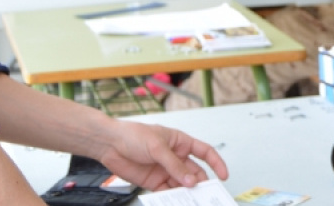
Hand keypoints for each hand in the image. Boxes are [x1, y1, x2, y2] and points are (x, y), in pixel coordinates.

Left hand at [96, 121, 228, 190]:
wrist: (110, 144)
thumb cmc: (133, 135)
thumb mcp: (158, 147)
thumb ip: (174, 165)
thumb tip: (191, 181)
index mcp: (181, 142)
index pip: (205, 152)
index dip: (216, 163)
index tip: (223, 176)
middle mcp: (176, 157)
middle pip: (195, 173)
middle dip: (201, 183)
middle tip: (206, 195)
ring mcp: (166, 170)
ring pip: (183, 184)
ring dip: (187, 193)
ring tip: (190, 200)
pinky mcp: (155, 182)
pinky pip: (168, 191)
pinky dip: (172, 198)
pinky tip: (175, 201)